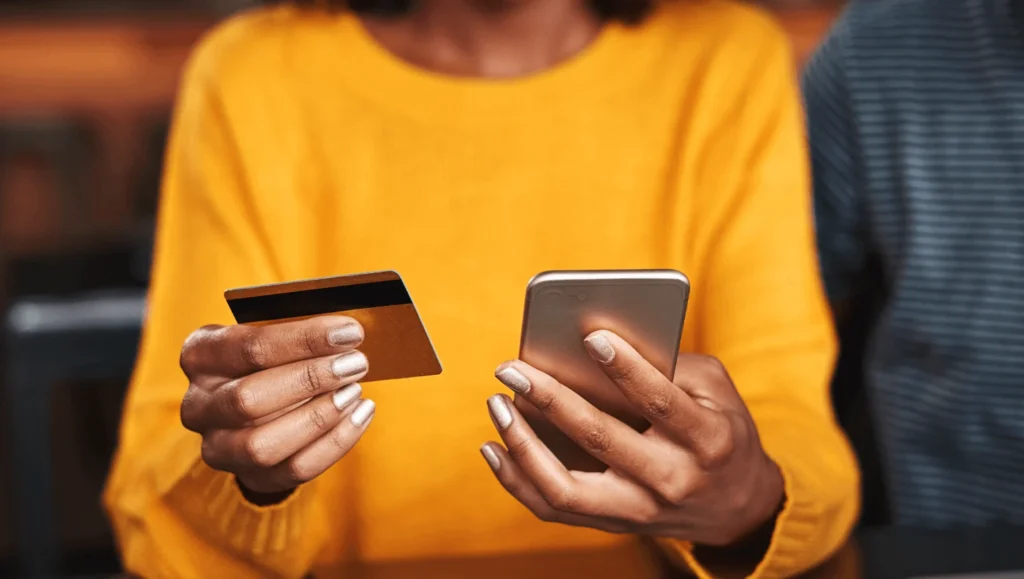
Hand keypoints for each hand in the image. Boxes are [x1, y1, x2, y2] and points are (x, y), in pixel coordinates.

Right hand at [180, 316, 375, 498]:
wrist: (261, 404)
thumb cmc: (274, 358)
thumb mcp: (277, 334)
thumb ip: (303, 334)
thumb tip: (348, 335)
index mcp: (201, 355)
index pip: (249, 347)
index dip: (303, 340)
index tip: (350, 333)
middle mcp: (198, 405)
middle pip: (248, 399)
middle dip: (309, 380)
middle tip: (356, 363)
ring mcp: (218, 447)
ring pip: (262, 445)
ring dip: (319, 417)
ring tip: (354, 391)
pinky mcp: (250, 476)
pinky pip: (294, 469)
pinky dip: (336, 442)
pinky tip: (360, 414)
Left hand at [480, 330, 783, 546]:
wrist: (739, 507)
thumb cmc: (721, 429)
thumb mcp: (716, 390)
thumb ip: (668, 365)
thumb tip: (597, 345)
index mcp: (707, 440)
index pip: (661, 403)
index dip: (626, 369)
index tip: (591, 336)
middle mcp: (671, 480)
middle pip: (601, 440)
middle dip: (550, 399)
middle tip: (512, 369)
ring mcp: (639, 510)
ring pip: (566, 489)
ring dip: (523, 446)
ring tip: (498, 406)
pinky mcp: (613, 524)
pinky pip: (554, 508)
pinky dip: (517, 479)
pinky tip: (494, 447)